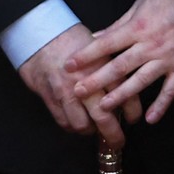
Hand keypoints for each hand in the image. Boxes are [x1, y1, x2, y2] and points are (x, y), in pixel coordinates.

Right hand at [18, 24, 122, 140]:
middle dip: (113, 134)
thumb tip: (126, 83)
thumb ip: (111, 65)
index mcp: (103, 66)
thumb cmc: (70, 36)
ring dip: (91, 131)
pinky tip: (77, 122)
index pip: (125, 94)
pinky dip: (72, 127)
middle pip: (104, 117)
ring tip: (95, 129)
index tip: (134, 118)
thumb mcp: (97, 45)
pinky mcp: (50, 98)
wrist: (40, 33)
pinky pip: (64, 122)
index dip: (132, 111)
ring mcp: (66, 92)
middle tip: (118, 140)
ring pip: (82, 125)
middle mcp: (86, 82)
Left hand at [65, 0, 173, 128]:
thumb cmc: (171, 2)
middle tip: (77, 91)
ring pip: (140, 81)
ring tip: (103, 107)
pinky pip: (170, 90)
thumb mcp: (142, 5)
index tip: (69, 66)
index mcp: (139, 28)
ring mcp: (167, 59)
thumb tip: (97, 37)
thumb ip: (119, 24)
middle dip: (96, 80)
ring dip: (121, 96)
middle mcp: (151, 45)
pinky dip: (161, 105)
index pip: (107, 44)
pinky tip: (149, 119)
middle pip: (119, 66)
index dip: (86, 56)